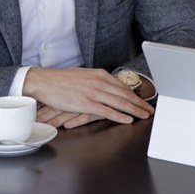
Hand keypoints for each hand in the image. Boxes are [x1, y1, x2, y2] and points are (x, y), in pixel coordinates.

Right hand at [23, 67, 153, 128]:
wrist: (44, 81)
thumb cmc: (61, 80)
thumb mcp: (83, 75)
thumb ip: (97, 80)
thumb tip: (107, 85)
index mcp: (99, 74)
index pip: (122, 86)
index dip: (135, 94)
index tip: (143, 100)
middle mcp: (99, 82)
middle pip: (125, 94)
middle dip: (139, 103)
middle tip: (150, 109)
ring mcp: (94, 92)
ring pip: (120, 102)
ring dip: (135, 110)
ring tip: (144, 115)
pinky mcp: (86, 103)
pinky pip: (107, 110)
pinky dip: (120, 115)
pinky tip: (128, 119)